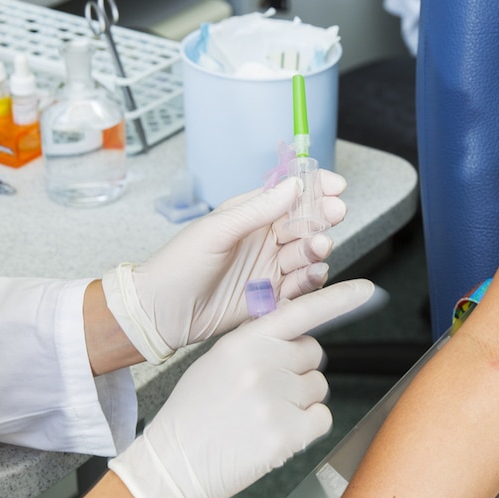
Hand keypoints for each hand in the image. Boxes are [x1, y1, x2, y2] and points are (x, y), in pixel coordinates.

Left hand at [102, 174, 346, 362]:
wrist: (162, 312)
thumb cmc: (179, 265)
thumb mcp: (217, 231)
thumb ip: (257, 210)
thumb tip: (292, 186)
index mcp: (249, 215)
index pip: (289, 195)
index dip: (314, 188)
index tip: (335, 185)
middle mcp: (263, 239)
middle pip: (304, 223)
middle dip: (323, 216)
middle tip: (336, 213)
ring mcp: (268, 268)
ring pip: (306, 254)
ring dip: (317, 248)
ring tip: (318, 247)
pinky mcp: (271, 297)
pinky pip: (300, 286)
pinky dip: (310, 279)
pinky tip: (313, 274)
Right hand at [108, 278, 374, 497]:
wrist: (175, 463)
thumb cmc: (196, 413)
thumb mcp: (218, 363)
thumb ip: (258, 344)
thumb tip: (298, 335)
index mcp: (243, 343)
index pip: (301, 312)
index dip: (338, 300)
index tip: (368, 291)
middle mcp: (261, 367)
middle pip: (314, 354)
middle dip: (298, 369)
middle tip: (267, 390)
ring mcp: (275, 401)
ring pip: (319, 388)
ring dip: (301, 400)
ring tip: (263, 414)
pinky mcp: (287, 435)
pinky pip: (322, 419)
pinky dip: (306, 427)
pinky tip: (275, 432)